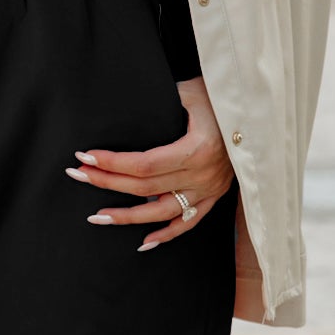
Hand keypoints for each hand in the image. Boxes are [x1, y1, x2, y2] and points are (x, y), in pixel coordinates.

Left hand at [66, 77, 233, 254]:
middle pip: (146, 188)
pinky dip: (166, 234)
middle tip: (77, 174)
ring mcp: (210, 189)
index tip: (85, 156)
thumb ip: (160, 102)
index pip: (145, 164)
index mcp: (198, 148)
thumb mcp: (190, 92)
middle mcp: (204, 174)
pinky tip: (143, 243)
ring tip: (96, 216)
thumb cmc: (220, 96)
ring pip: (162, 212)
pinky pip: (189, 222)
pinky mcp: (215, 196)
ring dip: (127, 216)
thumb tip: (122, 105)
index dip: (113, 163)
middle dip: (107, 181)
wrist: (258, 111)